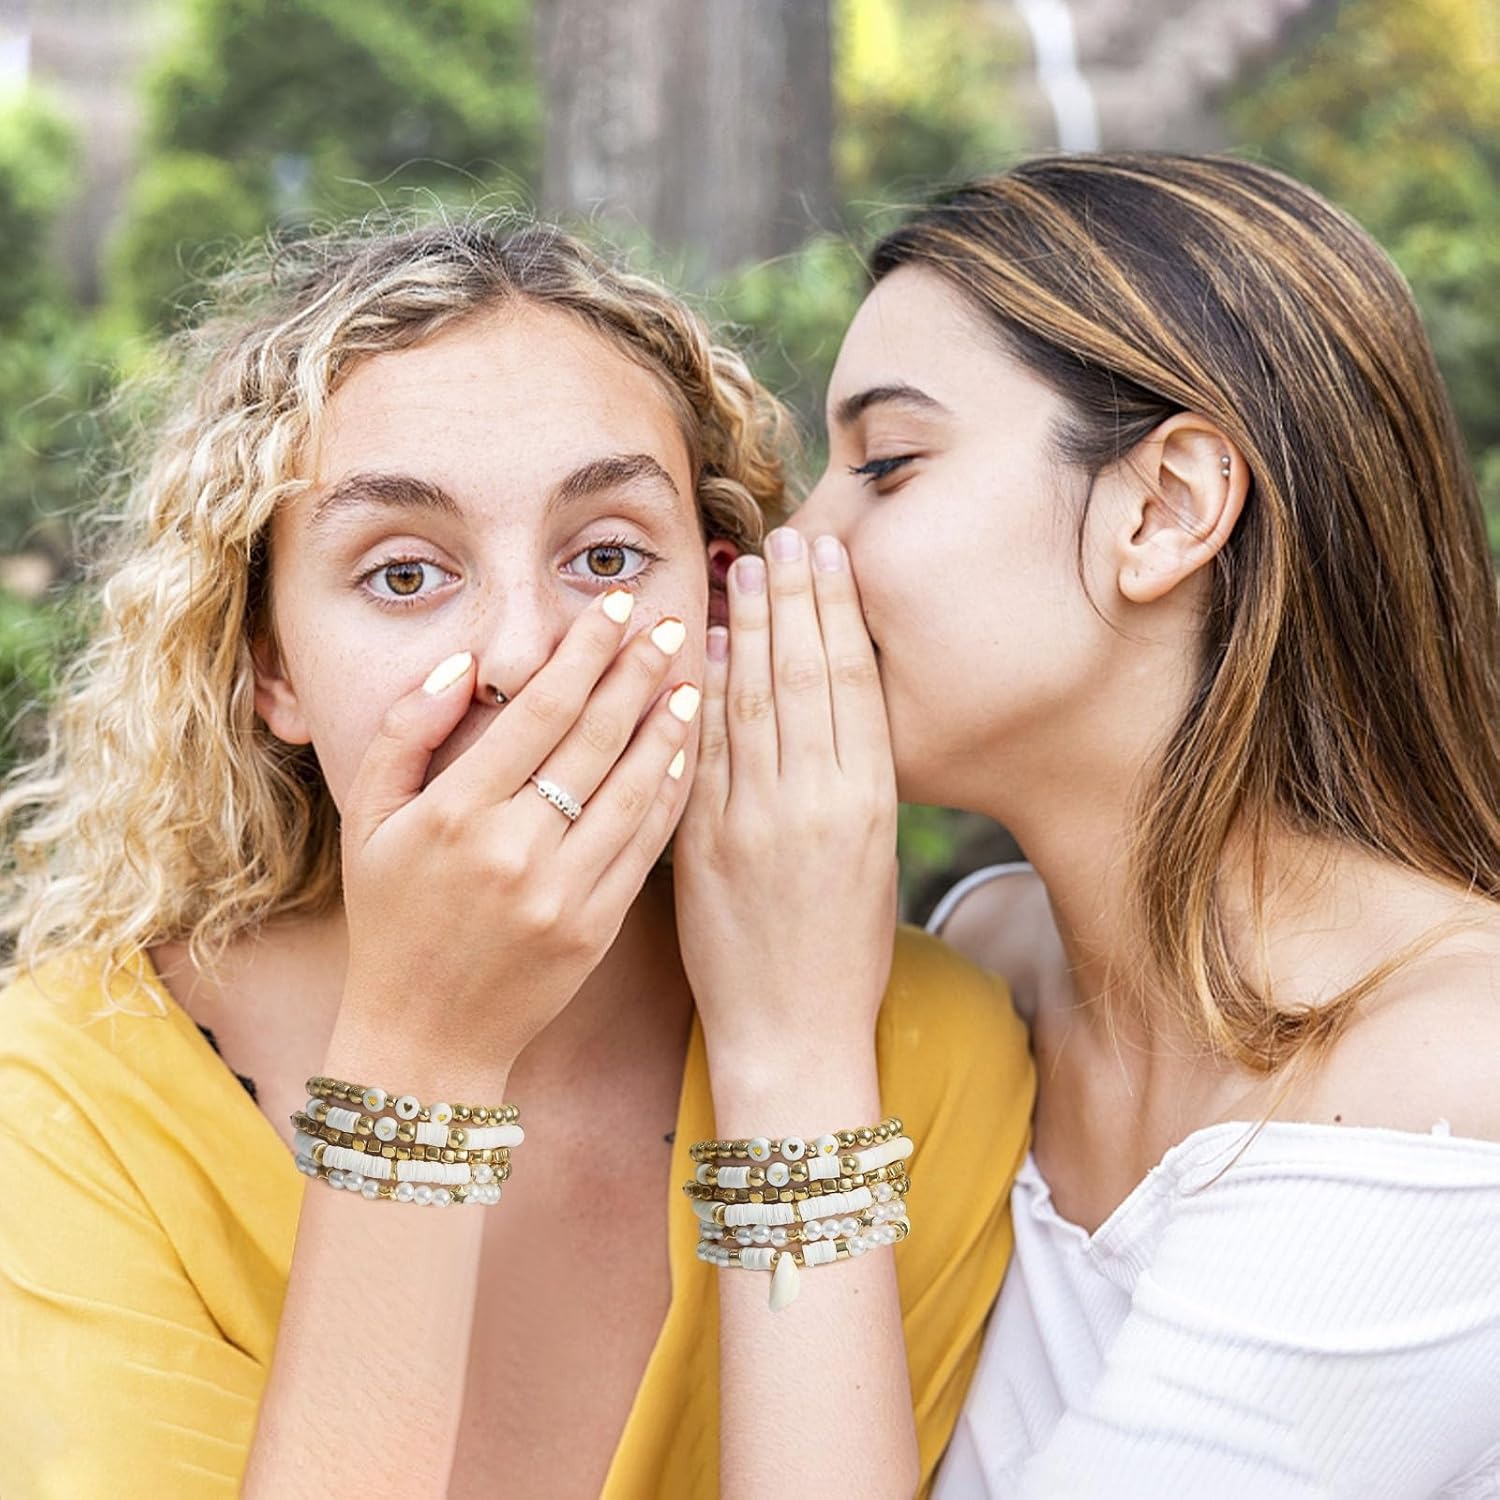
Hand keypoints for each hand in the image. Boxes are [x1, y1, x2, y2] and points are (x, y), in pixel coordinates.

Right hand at [336, 590, 699, 1078]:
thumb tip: (461, 665)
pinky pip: (647, 844)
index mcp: (454, 816)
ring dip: (670, 724)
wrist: (424, 1036)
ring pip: (634, 788)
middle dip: (639, 670)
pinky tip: (688, 750)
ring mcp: (562, 894)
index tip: (616, 608)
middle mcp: (513, 850)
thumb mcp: (368, 822)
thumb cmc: (392, 919)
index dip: (585, 652)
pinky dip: (672, 791)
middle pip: (595, 738)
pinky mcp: (597, 928)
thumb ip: (404, 734)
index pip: (539, 711)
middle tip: (672, 622)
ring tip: (692, 674)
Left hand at [674, 528, 897, 1071]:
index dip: (840, 613)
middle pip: (806, 677)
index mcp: (871, 805)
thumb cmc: (842, 953)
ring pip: (754, 702)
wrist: (794, 1035)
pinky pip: (702, 754)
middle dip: (795, 599)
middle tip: (787, 538)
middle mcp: (817, 803)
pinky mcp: (704, 847)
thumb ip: (849, 783)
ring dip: (748, 628)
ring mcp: (756, 822)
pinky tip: (700, 646)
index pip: (853, 684)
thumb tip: (825, 706)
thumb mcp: (871, 860)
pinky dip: (702, 695)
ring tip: (746, 570)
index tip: (829, 558)